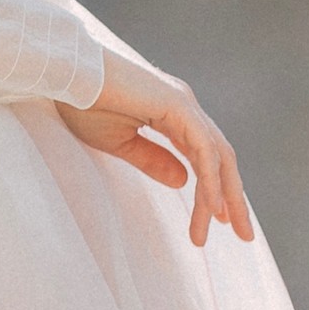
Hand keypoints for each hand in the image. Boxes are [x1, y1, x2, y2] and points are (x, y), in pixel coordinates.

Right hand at [59, 50, 256, 250]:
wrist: (66, 75)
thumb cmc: (84, 104)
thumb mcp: (120, 143)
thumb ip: (153, 160)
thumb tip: (182, 182)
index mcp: (173, 113)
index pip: (204, 157)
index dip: (213, 189)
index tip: (217, 220)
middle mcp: (186, 107)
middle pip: (220, 158)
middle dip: (232, 197)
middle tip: (242, 234)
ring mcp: (185, 104)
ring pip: (218, 156)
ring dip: (225, 195)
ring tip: (230, 229)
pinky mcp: (178, 104)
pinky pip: (203, 149)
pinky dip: (210, 179)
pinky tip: (212, 206)